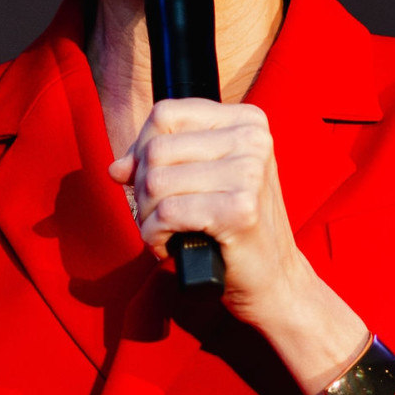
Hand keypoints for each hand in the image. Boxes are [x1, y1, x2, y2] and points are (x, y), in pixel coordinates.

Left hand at [109, 99, 367, 391]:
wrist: (275, 281)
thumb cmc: (237, 230)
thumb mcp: (203, 181)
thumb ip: (162, 162)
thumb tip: (118, 167)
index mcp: (247, 121)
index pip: (166, 114)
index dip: (141, 148)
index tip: (147, 180)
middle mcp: (252, 140)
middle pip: (156, 149)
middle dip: (142, 189)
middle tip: (156, 216)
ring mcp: (250, 173)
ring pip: (156, 181)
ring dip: (146, 216)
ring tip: (164, 232)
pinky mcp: (240, 210)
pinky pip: (166, 212)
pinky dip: (154, 235)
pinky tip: (168, 246)